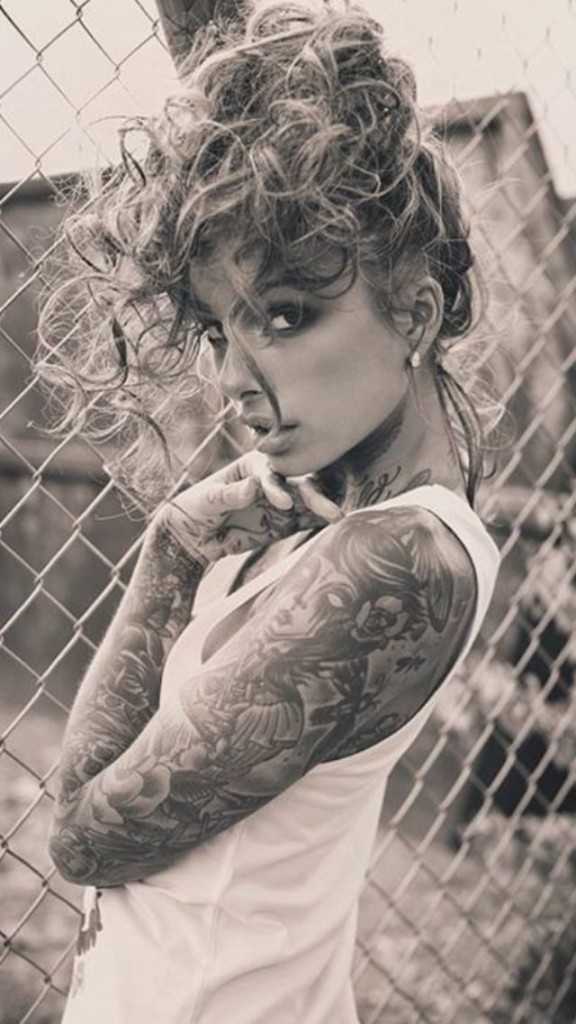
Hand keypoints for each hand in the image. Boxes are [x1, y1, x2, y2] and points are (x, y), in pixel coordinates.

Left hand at [157, 452, 342, 562]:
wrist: (194, 536)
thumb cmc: (195, 508)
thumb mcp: (207, 500)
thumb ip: (229, 495)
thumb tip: (252, 487)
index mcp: (253, 466)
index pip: (272, 472)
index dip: (278, 487)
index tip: (281, 504)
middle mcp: (272, 482)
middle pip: (298, 485)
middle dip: (315, 497)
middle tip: (332, 511)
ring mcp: (280, 504)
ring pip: (307, 504)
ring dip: (324, 510)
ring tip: (341, 518)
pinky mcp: (283, 525)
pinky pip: (305, 523)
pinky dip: (319, 525)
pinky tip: (335, 528)